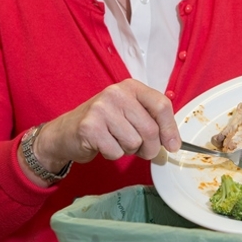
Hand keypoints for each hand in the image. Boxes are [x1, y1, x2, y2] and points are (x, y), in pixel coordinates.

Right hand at [24, 79, 180, 180]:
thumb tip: (175, 145)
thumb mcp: (131, 115)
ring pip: (134, 142)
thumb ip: (154, 123)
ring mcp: (101, 108)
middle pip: (150, 129)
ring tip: (115, 140)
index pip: (162, 105)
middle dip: (149, 148)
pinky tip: (103, 144)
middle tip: (138, 148)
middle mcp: (116, 93)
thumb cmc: (105, 124)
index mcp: (131, 87)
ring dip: (128, 150)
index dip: (170, 129)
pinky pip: (116, 151)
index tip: (173, 146)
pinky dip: (113, 154)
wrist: (66, 132)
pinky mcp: (89, 127)